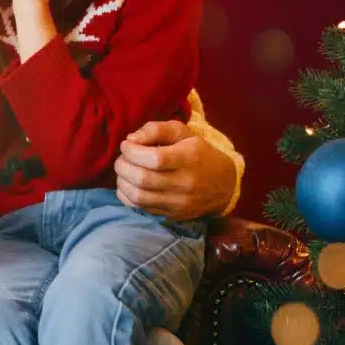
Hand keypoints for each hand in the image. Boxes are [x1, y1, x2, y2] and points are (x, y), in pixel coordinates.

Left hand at [114, 120, 237, 219]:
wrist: (223, 184)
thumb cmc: (199, 153)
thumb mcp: (183, 133)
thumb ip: (156, 129)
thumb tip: (131, 139)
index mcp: (190, 158)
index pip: (154, 159)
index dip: (132, 152)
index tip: (127, 145)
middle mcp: (186, 183)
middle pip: (142, 179)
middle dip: (122, 166)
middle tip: (121, 158)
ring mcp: (179, 203)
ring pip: (138, 197)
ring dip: (122, 182)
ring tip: (123, 170)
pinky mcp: (172, 215)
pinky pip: (140, 208)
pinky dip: (126, 196)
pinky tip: (128, 185)